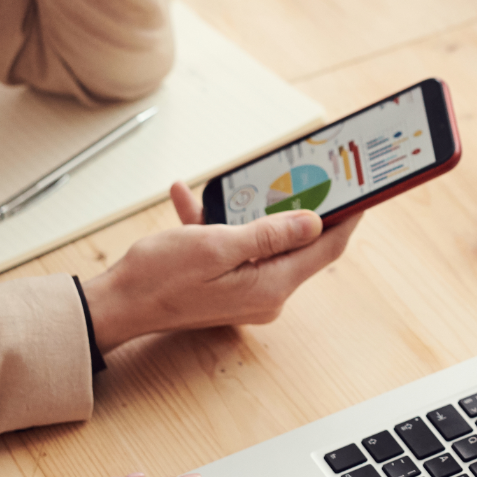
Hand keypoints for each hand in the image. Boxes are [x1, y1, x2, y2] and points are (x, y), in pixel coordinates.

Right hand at [79, 182, 361, 350]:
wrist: (114, 306)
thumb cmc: (159, 278)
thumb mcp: (218, 246)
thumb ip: (270, 234)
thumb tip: (316, 222)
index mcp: (271, 286)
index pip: (326, 248)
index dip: (348, 217)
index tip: (363, 191)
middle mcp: (266, 294)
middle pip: (300, 244)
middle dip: (299, 205)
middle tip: (306, 171)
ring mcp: (246, 292)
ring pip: (264, 241)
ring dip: (250, 211)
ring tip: (237, 181)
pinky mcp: (226, 286)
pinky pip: (234, 248)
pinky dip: (218, 223)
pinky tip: (190, 198)